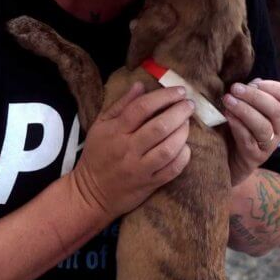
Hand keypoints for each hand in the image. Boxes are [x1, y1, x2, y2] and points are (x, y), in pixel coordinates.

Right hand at [72, 82, 194, 219]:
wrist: (91, 193)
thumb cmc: (97, 155)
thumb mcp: (101, 126)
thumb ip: (120, 105)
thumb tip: (140, 85)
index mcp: (115, 131)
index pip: (142, 108)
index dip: (163, 96)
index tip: (179, 91)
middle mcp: (128, 149)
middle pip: (159, 127)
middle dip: (179, 112)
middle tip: (189, 104)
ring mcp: (139, 168)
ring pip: (168, 148)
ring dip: (183, 133)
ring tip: (187, 123)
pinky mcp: (149, 184)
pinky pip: (172, 170)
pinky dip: (183, 157)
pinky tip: (185, 147)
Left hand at [222, 78, 279, 185]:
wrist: (224, 161)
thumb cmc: (231, 128)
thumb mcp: (239, 108)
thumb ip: (245, 95)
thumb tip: (252, 82)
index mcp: (275, 113)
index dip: (272, 87)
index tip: (253, 82)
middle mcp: (276, 129)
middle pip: (275, 110)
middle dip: (254, 96)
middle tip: (234, 88)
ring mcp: (267, 145)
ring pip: (263, 126)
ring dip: (244, 111)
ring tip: (227, 101)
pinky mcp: (254, 158)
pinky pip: (248, 141)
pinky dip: (238, 126)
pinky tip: (227, 117)